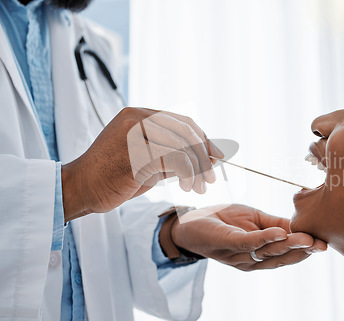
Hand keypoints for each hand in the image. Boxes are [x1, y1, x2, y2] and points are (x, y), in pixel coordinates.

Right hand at [61, 107, 222, 220]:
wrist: (81, 189)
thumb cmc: (114, 177)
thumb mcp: (149, 161)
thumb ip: (173, 154)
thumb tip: (209, 157)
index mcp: (139, 114)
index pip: (182, 122)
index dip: (203, 139)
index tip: (217, 156)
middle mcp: (137, 117)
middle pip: (186, 131)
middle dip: (204, 156)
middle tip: (212, 179)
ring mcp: (135, 131)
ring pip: (183, 145)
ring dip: (198, 169)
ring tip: (199, 188)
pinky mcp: (135, 150)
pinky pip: (175, 158)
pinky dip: (188, 174)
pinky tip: (186, 187)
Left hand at [166, 204, 326, 270]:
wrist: (192, 221)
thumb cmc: (224, 221)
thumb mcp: (255, 219)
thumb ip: (276, 224)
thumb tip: (300, 225)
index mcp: (260, 255)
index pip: (286, 253)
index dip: (305, 250)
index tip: (324, 244)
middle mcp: (251, 260)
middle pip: (280, 257)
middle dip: (302, 251)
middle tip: (322, 245)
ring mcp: (239, 253)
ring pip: (268, 251)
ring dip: (289, 245)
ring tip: (308, 239)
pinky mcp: (227, 241)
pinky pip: (248, 242)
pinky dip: (265, 238)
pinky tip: (280, 233)